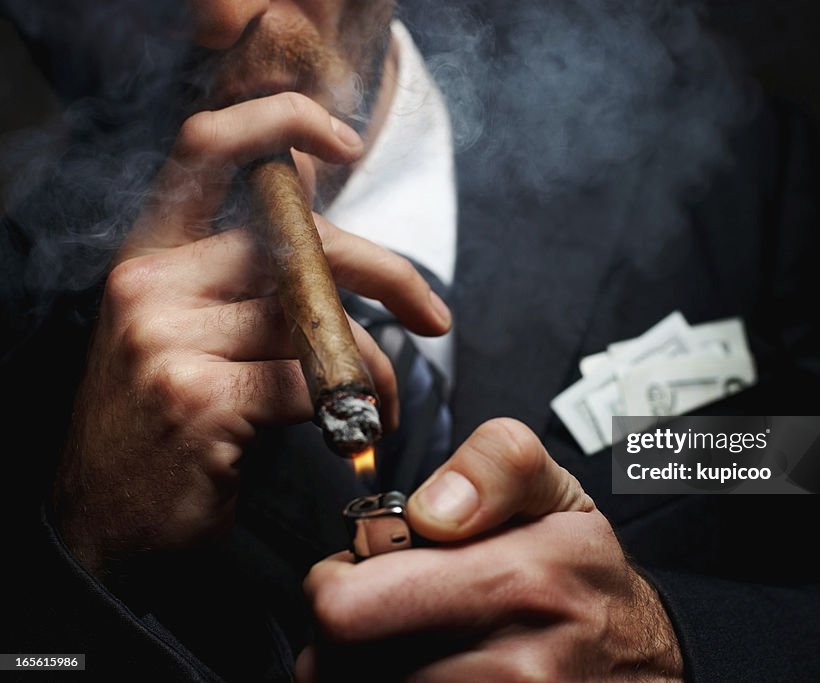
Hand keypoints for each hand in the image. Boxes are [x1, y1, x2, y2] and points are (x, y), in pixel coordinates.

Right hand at [53, 93, 451, 575]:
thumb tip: (337, 249)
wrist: (104, 523)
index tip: (346, 139)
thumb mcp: (185, 333)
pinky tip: (358, 431)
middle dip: (385, 273)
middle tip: (432, 313)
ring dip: (374, 364)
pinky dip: (355, 407)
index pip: (209, 144)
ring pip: (316, 317)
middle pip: (298, 238)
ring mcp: (166, 338)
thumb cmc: (164, 424)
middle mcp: (150, 282)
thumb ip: (243, 282)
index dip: (282, 119)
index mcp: (149, 253)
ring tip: (386, 400)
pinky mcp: (197, 397)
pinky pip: (313, 382)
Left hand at [300, 419, 683, 681]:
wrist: (648, 665)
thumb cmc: (587, 581)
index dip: (335, 582)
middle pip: (336, 666)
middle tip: (379, 613)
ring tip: (412, 644)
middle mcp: (510, 669)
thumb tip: (429, 511)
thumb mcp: (557, 495)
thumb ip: (493, 467)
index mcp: (515, 583)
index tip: (363, 570)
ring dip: (366, 668)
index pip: (348, 609)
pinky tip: (429, 673)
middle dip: (341, 634)